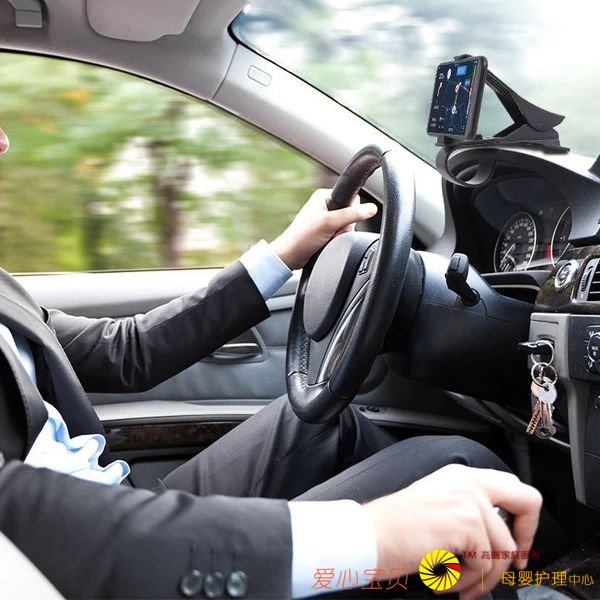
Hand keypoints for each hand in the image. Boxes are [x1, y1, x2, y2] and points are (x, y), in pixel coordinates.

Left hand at [270, 188, 377, 269]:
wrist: (290, 256)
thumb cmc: (302, 237)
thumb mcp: (330, 223)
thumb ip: (352, 215)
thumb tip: (372, 209)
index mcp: (324, 196)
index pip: (353, 198)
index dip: (353, 212)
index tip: (342, 221)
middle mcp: (325, 205)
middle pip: (351, 215)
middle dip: (345, 228)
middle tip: (332, 233)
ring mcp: (325, 219)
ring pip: (347, 227)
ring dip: (340, 236)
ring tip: (327, 239)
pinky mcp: (325, 232)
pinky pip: (340, 235)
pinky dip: (336, 241)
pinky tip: (327, 243)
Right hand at [363, 464, 541, 599]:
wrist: (368, 536)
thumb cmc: (394, 528)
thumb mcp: (437, 505)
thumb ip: (469, 510)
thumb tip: (501, 538)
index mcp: (461, 476)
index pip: (514, 488)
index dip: (522, 522)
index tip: (513, 545)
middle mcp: (468, 482)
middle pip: (528, 502)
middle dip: (523, 542)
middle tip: (509, 564)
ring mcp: (469, 500)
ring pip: (504, 550)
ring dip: (481, 577)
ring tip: (455, 582)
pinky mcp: (465, 523)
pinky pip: (485, 566)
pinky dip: (466, 582)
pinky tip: (444, 579)